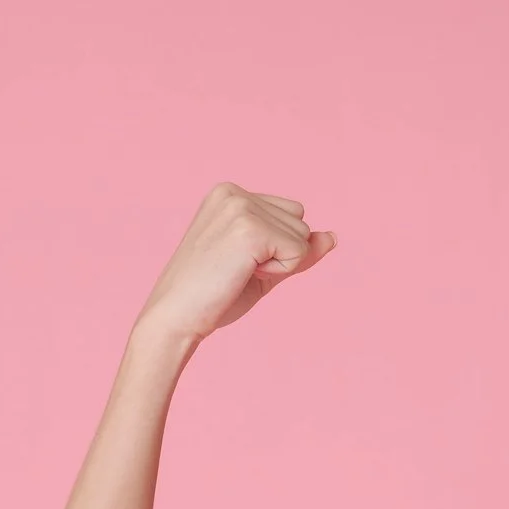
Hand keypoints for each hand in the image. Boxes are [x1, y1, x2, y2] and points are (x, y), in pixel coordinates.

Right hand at [134, 181, 336, 346]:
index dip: (275, 248)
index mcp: (230, 193)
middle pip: (301, 223)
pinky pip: (298, 252)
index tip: (236, 261)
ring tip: (237, 271)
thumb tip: (332, 237)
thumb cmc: (213, 295)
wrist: (176, 316)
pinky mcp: (250, 229)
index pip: (292, 214)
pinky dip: (278, 272)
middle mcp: (234, 192)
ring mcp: (241, 207)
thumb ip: (297, 250)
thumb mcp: (263, 266)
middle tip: (236, 269)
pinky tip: (243, 274)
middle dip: (280, 254)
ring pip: (302, 237)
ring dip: (279, 264)